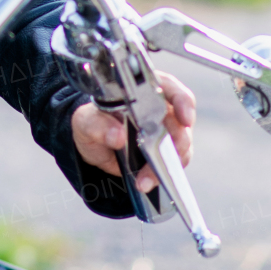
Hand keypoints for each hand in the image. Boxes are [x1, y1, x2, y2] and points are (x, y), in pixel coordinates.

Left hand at [71, 71, 195, 194]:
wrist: (94, 145)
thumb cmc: (92, 123)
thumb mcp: (86, 121)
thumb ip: (98, 125)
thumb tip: (117, 135)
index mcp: (142, 89)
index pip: (170, 88)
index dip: (182, 101)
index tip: (184, 118)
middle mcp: (159, 108)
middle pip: (180, 122)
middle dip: (175, 142)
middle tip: (160, 158)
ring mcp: (165, 131)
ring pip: (181, 146)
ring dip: (166, 163)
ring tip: (144, 178)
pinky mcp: (165, 152)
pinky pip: (173, 163)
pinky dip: (161, 174)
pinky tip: (146, 181)